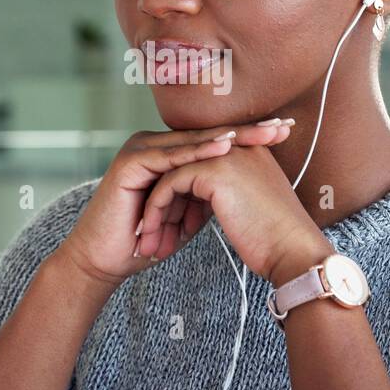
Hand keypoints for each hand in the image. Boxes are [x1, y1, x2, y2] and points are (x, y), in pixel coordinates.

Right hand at [56, 120, 293, 288]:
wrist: (106, 261)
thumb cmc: (146, 241)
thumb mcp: (187, 215)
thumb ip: (208, 195)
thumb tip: (240, 187)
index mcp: (166, 154)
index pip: (213, 143)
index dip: (247, 138)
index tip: (282, 136)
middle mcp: (153, 145)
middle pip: (206, 136)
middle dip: (246, 132)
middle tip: (281, 127)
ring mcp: (140, 150)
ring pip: (192, 141)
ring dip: (228, 137)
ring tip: (260, 134)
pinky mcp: (130, 162)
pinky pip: (171, 156)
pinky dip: (199, 153)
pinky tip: (225, 148)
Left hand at [134, 128, 330, 283]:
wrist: (292, 252)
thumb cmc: (275, 240)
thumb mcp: (249, 205)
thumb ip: (228, 192)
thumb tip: (201, 201)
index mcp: (248, 151)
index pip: (199, 165)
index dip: (180, 195)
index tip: (167, 223)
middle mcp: (237, 146)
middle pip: (183, 167)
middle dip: (163, 201)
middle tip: (149, 231)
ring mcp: (225, 155)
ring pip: (171, 174)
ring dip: (156, 209)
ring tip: (149, 241)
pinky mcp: (214, 170)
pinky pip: (170, 184)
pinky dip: (157, 210)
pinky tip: (154, 236)